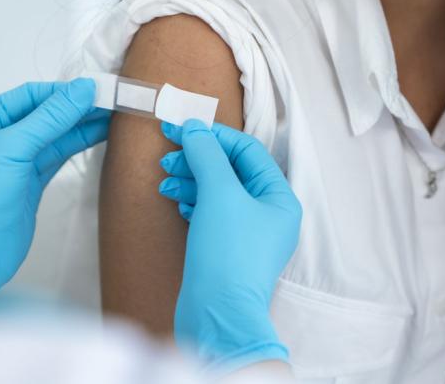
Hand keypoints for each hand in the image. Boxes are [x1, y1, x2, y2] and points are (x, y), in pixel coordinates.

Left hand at [0, 78, 108, 298]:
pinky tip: (100, 135)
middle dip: (77, 108)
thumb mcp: (14, 148)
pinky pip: (59, 156)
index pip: (29, 96)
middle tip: (112, 100)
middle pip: (45, 114)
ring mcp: (17, 162)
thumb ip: (51, 117)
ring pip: (55, 136)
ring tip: (115, 115)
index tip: (95, 88)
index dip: (62, 91)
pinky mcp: (31, 184)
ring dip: (83, 126)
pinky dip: (79, 145)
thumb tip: (84, 88)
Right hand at [159, 119, 301, 372]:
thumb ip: (207, 155)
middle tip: (167, 155)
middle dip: (198, 158)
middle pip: (230, 170)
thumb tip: (194, 129)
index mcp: (279, 198)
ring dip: (190, 179)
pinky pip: (210, 213)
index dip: (213, 135)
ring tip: (165, 179)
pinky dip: (191, 201)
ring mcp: (247, 234)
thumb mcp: (219, 194)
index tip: (181, 127)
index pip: (246, 151)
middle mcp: (268, 214)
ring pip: (217, 191)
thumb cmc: (228, 255)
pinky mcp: (226, 250)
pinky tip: (175, 199)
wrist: (217, 316)